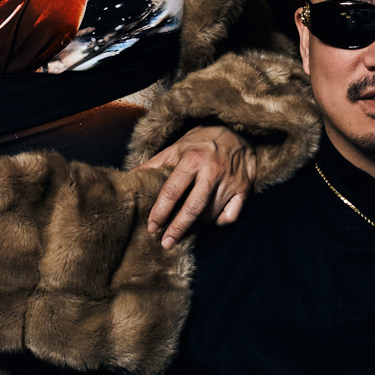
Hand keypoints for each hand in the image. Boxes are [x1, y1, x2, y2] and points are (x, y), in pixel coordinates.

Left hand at [144, 126, 257, 247]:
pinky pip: (230, 216)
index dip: (160, 211)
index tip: (152, 227)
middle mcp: (213, 170)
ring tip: (190, 215)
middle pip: (193, 208)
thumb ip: (154, 164)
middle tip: (166, 243)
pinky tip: (212, 215)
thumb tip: (129, 178)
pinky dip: (219, 220)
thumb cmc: (201, 142)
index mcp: (192, 159)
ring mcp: (231, 181)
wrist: (238, 131)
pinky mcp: (245, 189)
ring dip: (198, 220)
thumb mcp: (177, 147)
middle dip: (177, 228)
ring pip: (210, 214)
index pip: (172, 191)